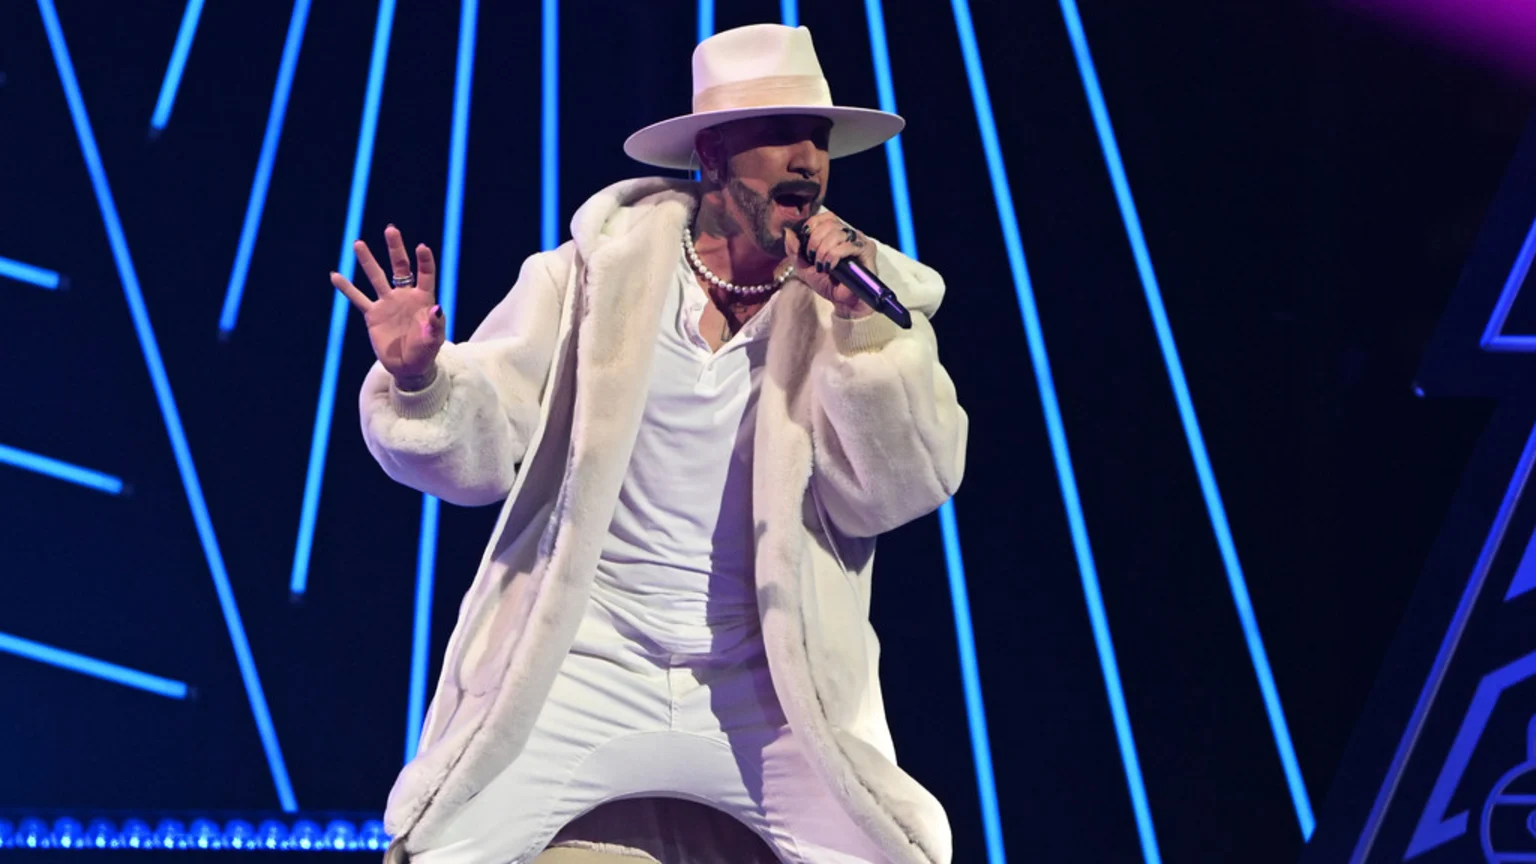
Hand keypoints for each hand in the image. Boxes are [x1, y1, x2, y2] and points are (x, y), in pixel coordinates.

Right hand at [332, 224, 445, 382]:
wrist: (408, 366)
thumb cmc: (425, 352)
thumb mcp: (433, 340)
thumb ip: (435, 325)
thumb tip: (436, 309)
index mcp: (423, 299)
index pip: (425, 275)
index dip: (424, 261)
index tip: (421, 247)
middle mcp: (405, 296)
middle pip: (400, 267)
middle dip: (395, 249)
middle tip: (391, 229)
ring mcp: (387, 303)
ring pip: (376, 277)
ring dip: (368, 261)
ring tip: (358, 243)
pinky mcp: (373, 314)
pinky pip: (358, 298)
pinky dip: (346, 288)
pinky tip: (335, 275)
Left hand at [783, 209, 877, 318]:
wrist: (843, 302)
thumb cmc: (828, 284)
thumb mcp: (804, 268)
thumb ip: (794, 251)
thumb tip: (788, 233)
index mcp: (836, 233)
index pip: (824, 217)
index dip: (812, 227)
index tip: (807, 247)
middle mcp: (849, 233)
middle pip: (829, 224)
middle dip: (815, 242)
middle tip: (814, 260)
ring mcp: (859, 240)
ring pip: (837, 233)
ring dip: (824, 251)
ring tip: (822, 266)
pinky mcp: (867, 250)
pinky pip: (847, 246)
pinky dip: (834, 256)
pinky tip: (831, 267)